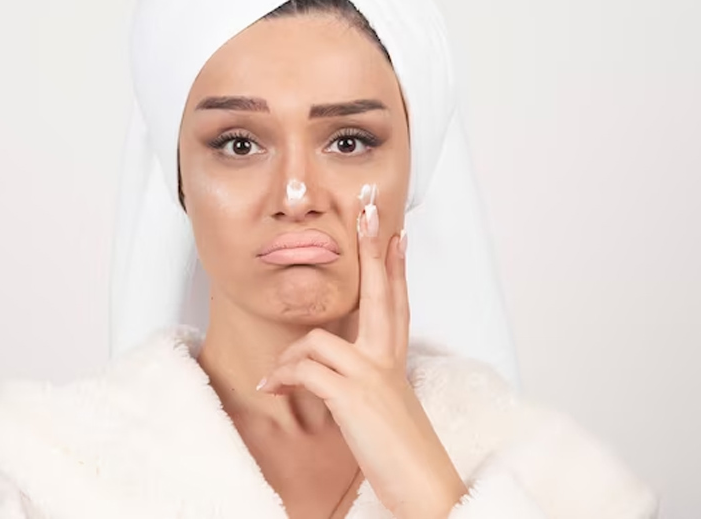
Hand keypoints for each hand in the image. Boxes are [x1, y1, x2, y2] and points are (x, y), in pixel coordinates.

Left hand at [257, 187, 467, 518]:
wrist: (428, 492)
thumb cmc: (403, 458)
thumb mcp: (384, 411)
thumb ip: (365, 385)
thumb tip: (335, 375)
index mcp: (396, 364)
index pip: (396, 303)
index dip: (394, 266)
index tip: (393, 232)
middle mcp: (388, 362)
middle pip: (380, 293)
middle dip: (372, 250)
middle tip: (368, 210)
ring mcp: (372, 376)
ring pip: (319, 340)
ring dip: (290, 359)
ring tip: (276, 381)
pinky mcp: (353, 396)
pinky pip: (305, 370)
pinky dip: (283, 378)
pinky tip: (272, 391)